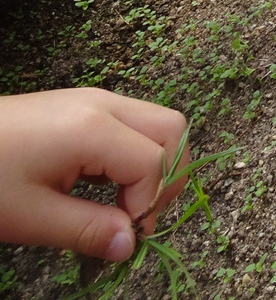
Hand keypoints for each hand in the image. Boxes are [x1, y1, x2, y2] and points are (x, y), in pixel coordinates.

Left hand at [0, 88, 188, 259]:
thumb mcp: (32, 216)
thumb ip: (88, 230)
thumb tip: (131, 246)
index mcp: (93, 127)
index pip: (154, 161)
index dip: (149, 203)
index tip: (125, 237)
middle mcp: (104, 103)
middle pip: (171, 128)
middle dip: (168, 175)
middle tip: (137, 215)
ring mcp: (95, 99)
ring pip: (156, 122)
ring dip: (153, 164)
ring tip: (122, 204)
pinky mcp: (84, 105)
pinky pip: (132, 123)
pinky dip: (135, 153)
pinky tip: (104, 185)